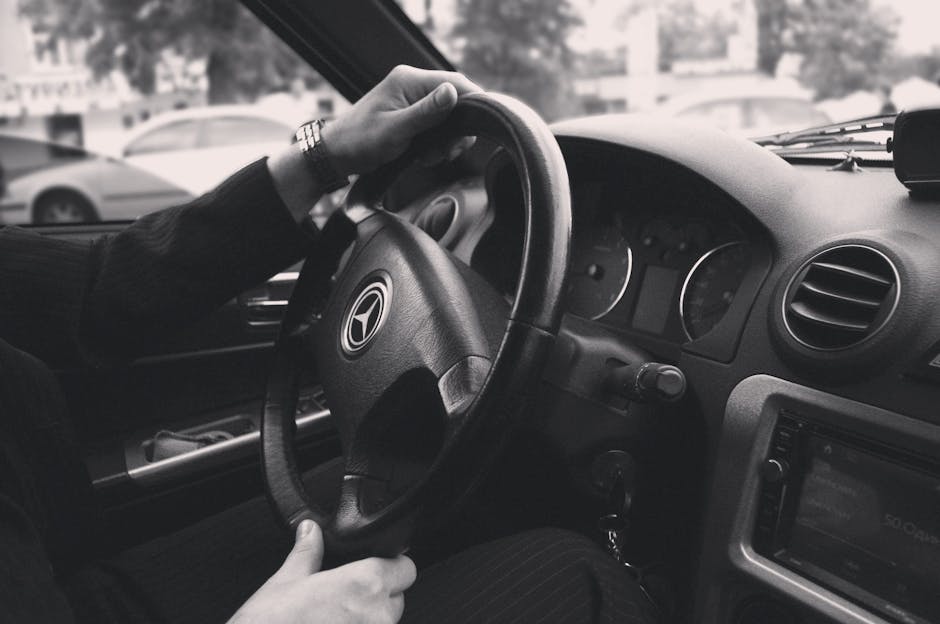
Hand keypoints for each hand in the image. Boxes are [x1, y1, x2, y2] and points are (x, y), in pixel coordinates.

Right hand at [228, 520, 416, 623]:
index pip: (406, 568)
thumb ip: (307, 552)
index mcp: (364, 584)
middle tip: (344, 598)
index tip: (377, 567)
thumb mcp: (287, 581)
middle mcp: (376, 616)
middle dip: (378, 597)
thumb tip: (310, 531)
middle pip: (397, 600)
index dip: (391, 566)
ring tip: (333, 620)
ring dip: (367, 621)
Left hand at [324, 65, 481, 175]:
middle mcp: (413, 84)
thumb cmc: (360, 141)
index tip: (475, 129)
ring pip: (448, 117)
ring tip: (428, 156)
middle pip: (455, 101)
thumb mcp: (396, 130)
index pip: (456, 82)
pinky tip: (422, 155)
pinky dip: (435, 143)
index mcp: (409, 80)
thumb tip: (454, 92)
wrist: (336, 154)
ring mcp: (412, 99)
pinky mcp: (411, 114)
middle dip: (456, 130)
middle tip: (446, 152)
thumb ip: (427, 112)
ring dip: (444, 141)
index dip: (473, 104)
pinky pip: (436, 126)